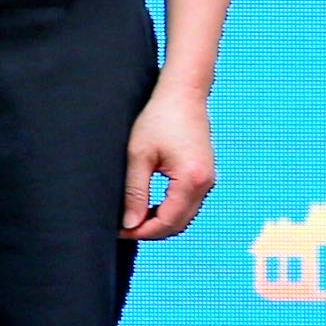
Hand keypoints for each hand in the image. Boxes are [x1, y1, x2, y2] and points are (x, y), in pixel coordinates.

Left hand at [123, 75, 216, 240]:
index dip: (141, 231)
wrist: (183, 94)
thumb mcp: (138, 155)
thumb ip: (135, 192)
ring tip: (130, 218)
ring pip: (184, 216)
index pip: (167, 222)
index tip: (117, 231)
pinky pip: (187, 204)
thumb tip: (130, 223)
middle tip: (121, 229)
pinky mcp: (204, 175)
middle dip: (149, 230)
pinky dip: (168, 211)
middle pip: (178, 224)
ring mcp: (208, 180)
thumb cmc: (158, 118)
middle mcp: (206, 184)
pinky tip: (146, 206)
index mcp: (192, 180)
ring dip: (159, 222)